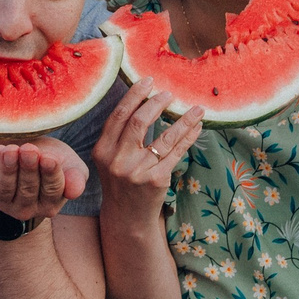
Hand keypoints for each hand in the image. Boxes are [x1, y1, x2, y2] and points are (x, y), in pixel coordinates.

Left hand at [0, 137, 86, 224]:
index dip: (50, 175)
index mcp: (49, 204)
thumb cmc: (49, 156)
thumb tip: (74, 192)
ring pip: (5, 188)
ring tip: (11, 151)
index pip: (51, 192)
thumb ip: (76, 177)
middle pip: (27, 190)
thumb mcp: (69, 164)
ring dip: (8, 169)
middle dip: (28, 169)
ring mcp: (1, 198)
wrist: (22, 146)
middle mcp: (25, 207)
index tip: (49, 159)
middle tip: (30, 150)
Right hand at [92, 80, 202, 212]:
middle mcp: (117, 161)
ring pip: (165, 137)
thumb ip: (120, 135)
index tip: (149, 81)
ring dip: (184, 120)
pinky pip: (176, 153)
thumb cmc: (121, 182)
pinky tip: (197, 128)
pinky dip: (189, 137)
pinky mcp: (157, 180)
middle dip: (157, 103)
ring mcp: (138, 172)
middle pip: (139, 122)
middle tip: (170, 94)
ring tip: (197, 109)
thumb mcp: (110, 159)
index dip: (135, 95)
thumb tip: (145, 99)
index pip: (119, 116)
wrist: (127, 217)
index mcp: (102, 151)